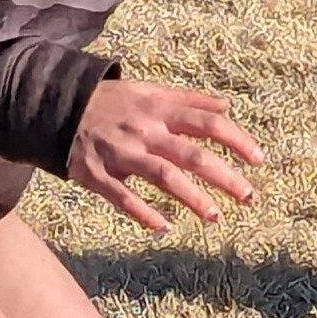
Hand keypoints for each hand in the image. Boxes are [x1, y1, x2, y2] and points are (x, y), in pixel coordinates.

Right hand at [68, 79, 264, 233]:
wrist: (57, 106)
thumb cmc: (113, 101)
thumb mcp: (150, 90)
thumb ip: (189, 99)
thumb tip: (226, 106)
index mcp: (160, 109)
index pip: (208, 123)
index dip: (236, 140)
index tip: (258, 159)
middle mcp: (145, 131)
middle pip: (191, 154)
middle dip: (223, 176)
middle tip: (248, 196)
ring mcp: (121, 153)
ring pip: (162, 177)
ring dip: (191, 198)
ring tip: (215, 216)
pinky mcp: (97, 174)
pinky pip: (123, 197)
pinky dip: (143, 213)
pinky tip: (164, 227)